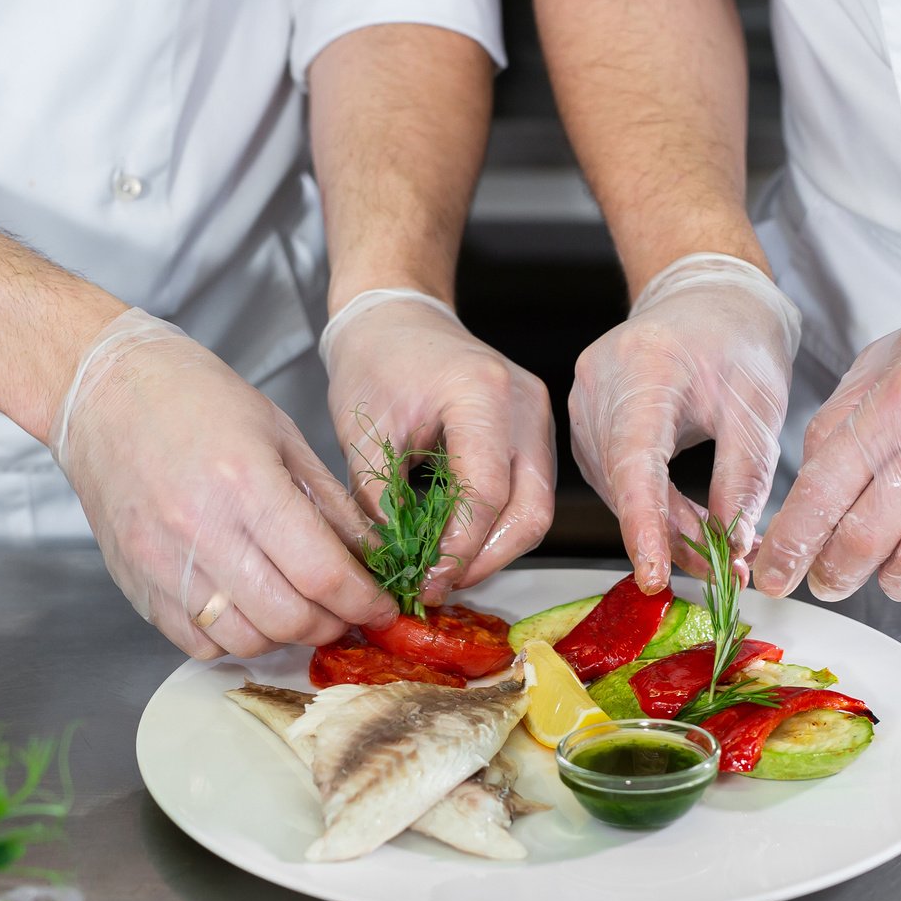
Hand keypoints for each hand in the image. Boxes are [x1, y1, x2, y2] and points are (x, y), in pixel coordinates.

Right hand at [49, 308, 394, 658]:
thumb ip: (329, 504)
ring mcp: (162, 564)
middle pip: (288, 619)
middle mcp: (200, 531)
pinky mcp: (137, 584)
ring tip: (296, 605)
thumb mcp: (281, 434)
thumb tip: (372, 558)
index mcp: (245, 484)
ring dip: (284, 635)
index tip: (382, 605)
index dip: (364, 601)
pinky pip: (198, 644)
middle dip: (332, 623)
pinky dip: (234, 638)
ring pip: (246, 641)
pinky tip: (246, 605)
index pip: (322, 573)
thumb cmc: (193, 399)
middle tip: (345, 608)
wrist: (103, 392)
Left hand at [319, 289, 555, 602]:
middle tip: (438, 584)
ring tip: (443, 568)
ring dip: (492, 548)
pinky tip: (457, 541)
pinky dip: (495, 525)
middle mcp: (524, 405)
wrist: (395, 316)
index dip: (458, 549)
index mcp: (481, 393)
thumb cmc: (374, 359)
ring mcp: (537, 417)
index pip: (485, 493)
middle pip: (530, 511)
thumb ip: (381, 501)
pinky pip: (527, 492)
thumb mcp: (363, 433)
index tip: (426, 580)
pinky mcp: (533, 430)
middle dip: (485, 560)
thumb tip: (396, 567)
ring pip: (535, 509)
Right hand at [569, 253, 800, 591]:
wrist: (706, 297)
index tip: (655, 574)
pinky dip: (651, 506)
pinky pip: (615, 478)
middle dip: (672, 536)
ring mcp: (585, 404)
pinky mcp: (588, 422)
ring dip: (664, 527)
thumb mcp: (759, 406)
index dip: (645, 525)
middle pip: (624, 482)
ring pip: (617, 489)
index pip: (635, 462)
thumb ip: (744, 477)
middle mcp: (599, 384)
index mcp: (644, 367)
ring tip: (715, 546)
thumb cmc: (736, 338)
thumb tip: (731, 545)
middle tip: (725, 567)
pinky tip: (688, 522)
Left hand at [754, 264, 900, 618]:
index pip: (821, 492)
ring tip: (896, 566)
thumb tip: (807, 482)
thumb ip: (843, 416)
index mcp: (894, 402)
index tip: (773, 575)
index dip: (789, 545)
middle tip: (831, 579)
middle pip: (860, 542)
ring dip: (894, 583)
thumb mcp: (892, 355)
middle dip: (834, 573)